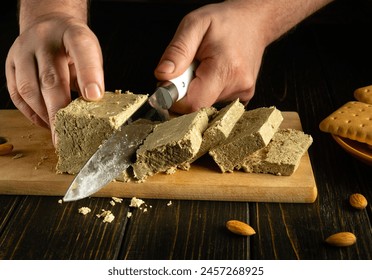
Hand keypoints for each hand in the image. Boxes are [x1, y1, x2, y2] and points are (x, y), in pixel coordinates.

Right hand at [5, 13, 103, 143]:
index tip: (94, 97)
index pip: (82, 50)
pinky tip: (44, 122)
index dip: (89, 75)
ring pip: (28, 88)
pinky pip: (16, 93)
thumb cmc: (74, 46)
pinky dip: (30, 112)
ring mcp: (23, 50)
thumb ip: (91, 75)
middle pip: (51, 79)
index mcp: (73, 34)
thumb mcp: (90, 52)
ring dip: (43, 114)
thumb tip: (92, 109)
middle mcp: (44, 39)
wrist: (49, 24)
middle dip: (59, 112)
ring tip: (56, 132)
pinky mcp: (10, 62)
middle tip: (66, 137)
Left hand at [154, 1, 267, 113]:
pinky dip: (209, 91)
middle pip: (198, 105)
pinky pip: (216, 101)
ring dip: (197, 89)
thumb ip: (177, 51)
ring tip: (204, 68)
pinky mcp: (244, 96)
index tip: (171, 84)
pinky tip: (214, 74)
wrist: (254, 21)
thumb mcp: (194, 24)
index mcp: (224, 69)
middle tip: (189, 69)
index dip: (175, 99)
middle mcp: (237, 85)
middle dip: (186, 91)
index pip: (192, 104)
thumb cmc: (225, 21)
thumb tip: (162, 75)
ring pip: (206, 104)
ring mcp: (243, 93)